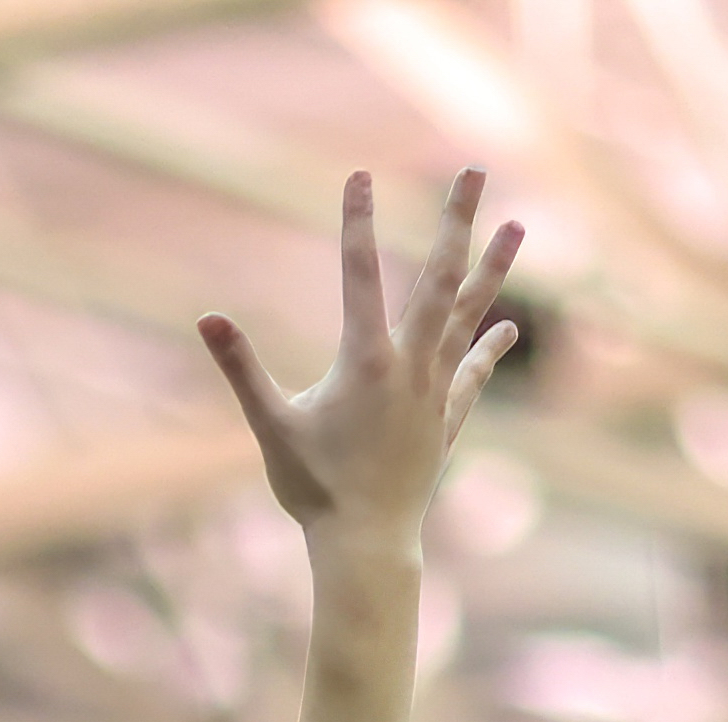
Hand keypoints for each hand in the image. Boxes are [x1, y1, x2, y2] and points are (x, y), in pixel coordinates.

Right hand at [198, 169, 525, 539]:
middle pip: (439, 278)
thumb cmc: (313, 489)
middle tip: (474, 170)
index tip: (360, 174)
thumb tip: (207, 319)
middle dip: (456, 220)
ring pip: (469, 316)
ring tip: (519, 225)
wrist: (366, 545)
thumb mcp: (270, 426)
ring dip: (494, 269)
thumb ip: (242, 369)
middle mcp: (410, 367)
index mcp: (365, 362)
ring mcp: (435, 392)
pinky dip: (489, 347)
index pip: (359, 274)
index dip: (357, 221)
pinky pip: (473, 373)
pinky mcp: (447, 420)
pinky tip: (507, 327)